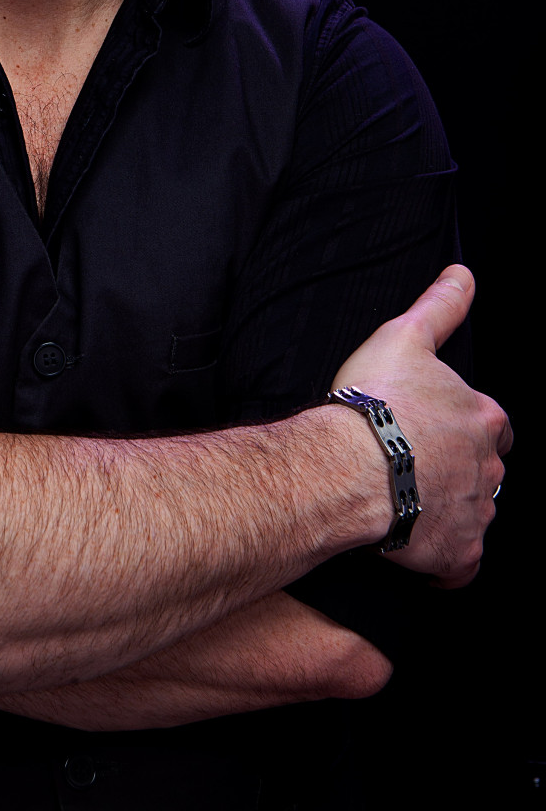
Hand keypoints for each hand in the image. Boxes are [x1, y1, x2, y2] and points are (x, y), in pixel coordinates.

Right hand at [331, 265, 511, 586]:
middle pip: (484, 471)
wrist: (349, 467)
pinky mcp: (456, 554)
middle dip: (457, 471)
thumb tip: (463, 274)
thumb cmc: (373, 402)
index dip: (464, 427)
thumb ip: (439, 307)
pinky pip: (460, 566)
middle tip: (413, 466)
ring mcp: (476, 514)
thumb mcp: (405, 338)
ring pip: (473, 514)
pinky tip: (418, 552)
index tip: (432, 430)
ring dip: (448, 511)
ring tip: (407, 505)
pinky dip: (445, 563)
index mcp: (484, 418)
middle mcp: (490, 468)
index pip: (492, 424)